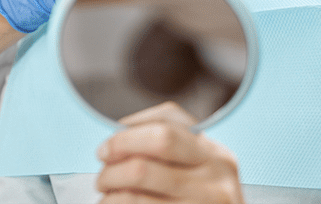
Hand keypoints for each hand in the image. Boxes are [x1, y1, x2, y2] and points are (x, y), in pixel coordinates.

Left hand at [95, 102, 243, 203]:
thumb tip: (117, 139)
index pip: (166, 125)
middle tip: (103, 172)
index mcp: (215, 154)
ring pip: (138, 185)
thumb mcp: (196, 174)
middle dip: (118, 154)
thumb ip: (167, 152)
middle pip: (154, 147)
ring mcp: (207, 202)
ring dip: (110, 188)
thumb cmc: (199, 203)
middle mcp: (217, 175)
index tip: (106, 148)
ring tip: (106, 194)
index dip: (127, 133)